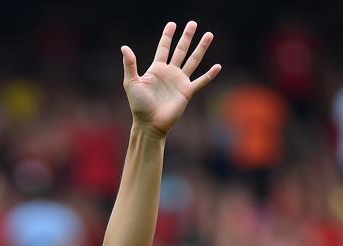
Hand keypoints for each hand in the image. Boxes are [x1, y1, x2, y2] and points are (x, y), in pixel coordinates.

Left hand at [123, 21, 220, 136]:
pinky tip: (218, 66)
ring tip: (209, 35)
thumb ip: (130, 65)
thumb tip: (124, 47)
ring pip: (193, 61)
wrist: (149, 124)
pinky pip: (201, 81)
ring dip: (201, 48)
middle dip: (187, 37)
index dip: (167, 36)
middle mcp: (170, 73)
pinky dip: (210, 75)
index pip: (163, 48)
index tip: (172, 24)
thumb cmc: (139, 106)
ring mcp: (179, 82)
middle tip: (193, 23)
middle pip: (180, 50)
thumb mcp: (131, 83)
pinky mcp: (187, 92)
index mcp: (157, 69)